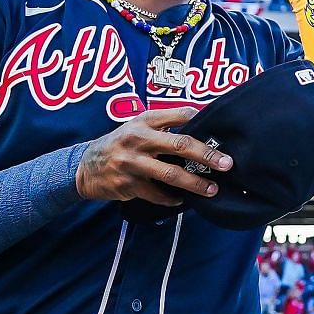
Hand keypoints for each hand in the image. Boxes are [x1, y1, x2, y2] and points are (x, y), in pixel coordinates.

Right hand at [76, 108, 230, 204]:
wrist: (85, 166)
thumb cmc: (122, 142)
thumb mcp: (138, 125)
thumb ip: (164, 123)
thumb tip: (200, 121)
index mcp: (144, 121)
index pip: (178, 115)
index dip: (200, 118)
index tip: (221, 127)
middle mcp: (139, 139)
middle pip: (179, 144)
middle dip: (206, 155)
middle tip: (227, 164)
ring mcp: (132, 163)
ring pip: (171, 174)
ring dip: (195, 183)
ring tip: (213, 189)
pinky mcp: (128, 184)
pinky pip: (156, 194)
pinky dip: (172, 198)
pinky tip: (184, 199)